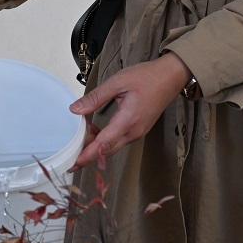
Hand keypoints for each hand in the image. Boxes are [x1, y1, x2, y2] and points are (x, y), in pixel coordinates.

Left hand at [70, 52, 191, 168]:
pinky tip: (96, 128)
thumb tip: (75, 110)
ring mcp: (138, 132)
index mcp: (129, 121)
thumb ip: (95, 98)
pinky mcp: (139, 129)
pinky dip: (105, 138)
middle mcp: (134, 132)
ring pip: (112, 146)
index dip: (87, 156)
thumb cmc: (146, 77)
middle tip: (70, 149)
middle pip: (107, 150)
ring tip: (82, 132)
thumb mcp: (117, 82)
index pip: (104, 144)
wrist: (171, 76)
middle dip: (88, 152)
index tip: (72, 165)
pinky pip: (119, 140)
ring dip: (96, 144)